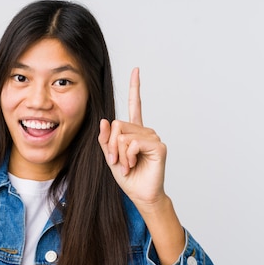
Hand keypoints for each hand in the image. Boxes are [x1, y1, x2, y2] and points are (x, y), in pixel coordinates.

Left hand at [98, 68, 166, 207]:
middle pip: (118, 125)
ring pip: (124, 135)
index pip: (135, 105)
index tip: (136, 70)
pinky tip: (132, 165)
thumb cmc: (128, 178)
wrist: (141, 195)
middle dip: (112, 145)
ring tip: (127, 166)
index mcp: (134, 132)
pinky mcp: (158, 146)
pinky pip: (133, 143)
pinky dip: (128, 156)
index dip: (135, 88)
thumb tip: (105, 121)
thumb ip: (106, 140)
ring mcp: (153, 138)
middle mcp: (145, 131)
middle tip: (116, 162)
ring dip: (120, 154)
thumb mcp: (110, 158)